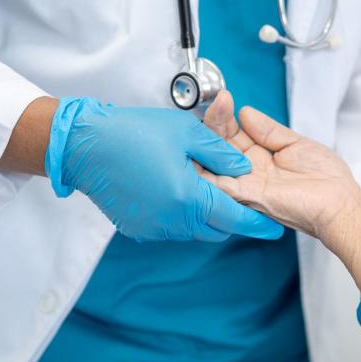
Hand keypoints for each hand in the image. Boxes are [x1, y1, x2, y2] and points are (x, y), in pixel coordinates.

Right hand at [45, 97, 283, 241]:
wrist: (84, 146)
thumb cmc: (132, 133)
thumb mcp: (186, 132)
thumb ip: (221, 152)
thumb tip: (243, 168)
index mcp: (188, 198)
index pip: (235, 218)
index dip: (258, 223)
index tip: (276, 228)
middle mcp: (172, 221)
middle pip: (216, 228)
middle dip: (233, 217)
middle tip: (243, 200)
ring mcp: (154, 228)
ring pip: (194, 229)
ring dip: (206, 214)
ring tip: (207, 187)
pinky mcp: (139, 229)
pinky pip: (172, 227)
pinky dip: (183, 214)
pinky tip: (177, 190)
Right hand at [200, 100, 360, 241]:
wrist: (339, 203)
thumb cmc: (326, 179)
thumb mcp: (295, 143)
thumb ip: (269, 130)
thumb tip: (245, 112)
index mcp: (260, 157)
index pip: (233, 134)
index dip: (226, 117)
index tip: (224, 99)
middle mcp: (250, 171)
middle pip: (220, 146)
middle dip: (215, 123)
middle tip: (218, 104)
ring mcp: (248, 183)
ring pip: (215, 162)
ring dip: (208, 141)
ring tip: (208, 117)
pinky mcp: (251, 195)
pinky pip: (222, 184)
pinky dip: (209, 169)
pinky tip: (202, 149)